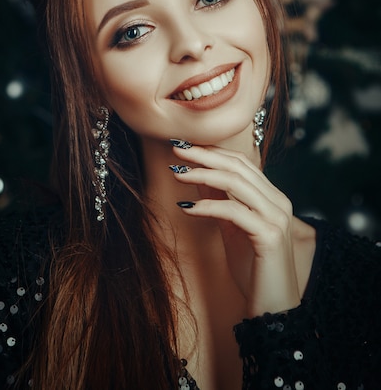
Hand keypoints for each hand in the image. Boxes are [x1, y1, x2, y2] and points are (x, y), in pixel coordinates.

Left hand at [171, 144, 300, 317]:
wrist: (273, 309)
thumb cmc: (253, 269)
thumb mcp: (232, 228)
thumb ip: (220, 201)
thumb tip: (197, 175)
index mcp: (272, 197)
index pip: (241, 163)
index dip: (212, 151)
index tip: (184, 146)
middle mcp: (278, 202)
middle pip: (238, 166)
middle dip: (204, 155)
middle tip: (176, 149)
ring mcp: (276, 218)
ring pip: (237, 183)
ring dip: (203, 174)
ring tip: (177, 173)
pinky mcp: (270, 236)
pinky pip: (234, 212)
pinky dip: (208, 205)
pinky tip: (187, 207)